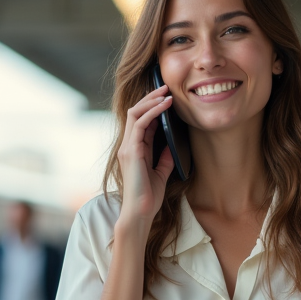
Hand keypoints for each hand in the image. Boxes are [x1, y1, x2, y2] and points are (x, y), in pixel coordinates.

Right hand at [117, 85, 176, 227]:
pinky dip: (153, 112)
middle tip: (166, 87)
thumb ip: (164, 157)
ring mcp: (127, 147)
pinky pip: (141, 124)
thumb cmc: (148, 197)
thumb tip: (173, 144)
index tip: (167, 98)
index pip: (141, 121)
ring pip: (135, 113)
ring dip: (151, 100)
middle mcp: (128, 145)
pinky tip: (165, 106)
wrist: (140, 212)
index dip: (152, 107)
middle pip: (135, 112)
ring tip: (166, 92)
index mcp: (134, 150)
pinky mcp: (131, 151)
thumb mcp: (161, 173)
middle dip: (150, 97)